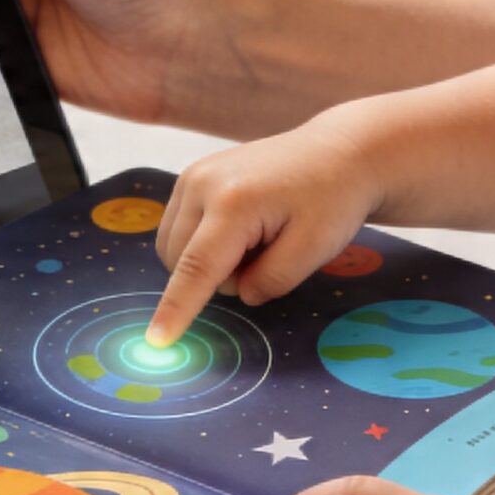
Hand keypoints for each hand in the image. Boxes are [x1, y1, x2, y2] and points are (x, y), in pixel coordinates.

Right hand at [145, 119, 382, 344]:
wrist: (339, 152)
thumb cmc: (332, 199)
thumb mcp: (315, 249)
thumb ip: (272, 281)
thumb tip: (240, 292)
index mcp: (233, 203)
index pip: (196, 268)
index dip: (176, 309)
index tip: (156, 342)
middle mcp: (201, 184)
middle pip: (181, 261)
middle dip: (219, 277)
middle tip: (268, 256)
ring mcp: (192, 175)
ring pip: (174, 248)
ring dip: (206, 261)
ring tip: (256, 241)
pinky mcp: (192, 175)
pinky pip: (178, 229)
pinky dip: (203, 243)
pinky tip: (240, 230)